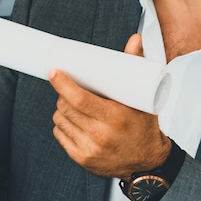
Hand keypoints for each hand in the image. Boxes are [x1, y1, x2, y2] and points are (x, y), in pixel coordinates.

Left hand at [48, 34, 170, 179]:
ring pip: (60, 120)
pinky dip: (62, 125)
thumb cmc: (144, 125)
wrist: (147, 162)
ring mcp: (90, 149)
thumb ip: (136, 66)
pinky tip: (72, 121)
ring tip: (72, 105)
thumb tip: (135, 38)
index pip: (79, 99)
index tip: (53, 71)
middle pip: (66, 107)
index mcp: (115, 117)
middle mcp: (101, 134)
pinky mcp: (82, 159)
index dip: (62, 84)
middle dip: (63, 95)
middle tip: (69, 89)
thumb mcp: (142, 98)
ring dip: (62, 109)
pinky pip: (60, 135)